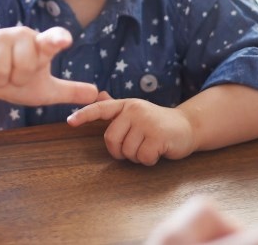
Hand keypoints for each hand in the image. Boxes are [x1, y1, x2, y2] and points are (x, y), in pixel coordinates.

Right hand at [0, 26, 97, 105]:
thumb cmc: (17, 81)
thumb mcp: (45, 90)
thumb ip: (69, 91)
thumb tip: (96, 94)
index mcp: (41, 45)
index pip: (53, 39)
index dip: (58, 39)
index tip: (65, 40)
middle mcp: (22, 35)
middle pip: (25, 64)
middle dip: (17, 79)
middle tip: (14, 76)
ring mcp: (0, 36)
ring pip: (1, 68)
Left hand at [66, 95, 195, 164]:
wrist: (188, 126)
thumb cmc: (157, 123)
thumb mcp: (136, 112)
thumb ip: (117, 108)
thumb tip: (98, 95)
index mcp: (126, 105)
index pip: (100, 109)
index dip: (84, 115)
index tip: (69, 122)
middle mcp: (134, 110)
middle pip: (111, 139)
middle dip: (120, 151)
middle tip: (135, 148)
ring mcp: (146, 122)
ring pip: (127, 151)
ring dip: (136, 157)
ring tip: (149, 147)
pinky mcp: (158, 136)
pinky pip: (142, 158)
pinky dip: (149, 160)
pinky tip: (157, 151)